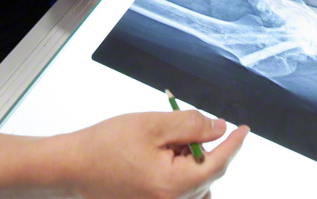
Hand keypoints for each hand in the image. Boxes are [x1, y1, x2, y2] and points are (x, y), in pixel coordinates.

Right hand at [67, 111, 249, 198]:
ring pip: (194, 185)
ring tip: (167, 142)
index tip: (244, 128)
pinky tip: (162, 156)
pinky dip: (179, 173)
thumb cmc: (106, 145)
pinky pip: (178, 192)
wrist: (72, 166)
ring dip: (191, 162)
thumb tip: (219, 128)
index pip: (218, 163)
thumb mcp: (154, 124)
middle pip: (206, 174)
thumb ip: (191, 125)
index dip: (234, 143)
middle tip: (184, 127)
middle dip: (202, 148)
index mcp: (175, 185)